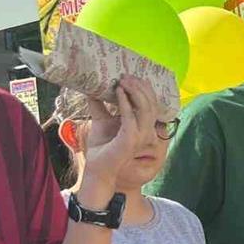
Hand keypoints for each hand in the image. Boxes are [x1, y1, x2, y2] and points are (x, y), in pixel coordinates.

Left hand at [79, 76, 159, 194]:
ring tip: (122, 81)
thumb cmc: (102, 146)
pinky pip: (131, 117)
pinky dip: (125, 103)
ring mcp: (140, 136)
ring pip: (146, 109)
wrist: (97, 167)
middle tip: (126, 76)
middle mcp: (146, 131)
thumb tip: (91, 87)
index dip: (145, 89)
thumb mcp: (101, 120)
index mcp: (143, 126)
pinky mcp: (130, 139)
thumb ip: (100, 105)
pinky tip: (118, 92)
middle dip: (140, 87)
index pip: (152, 104)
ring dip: (135, 92)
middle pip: (152, 103)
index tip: (132, 76)